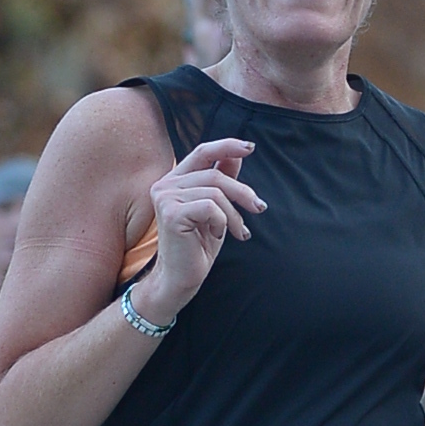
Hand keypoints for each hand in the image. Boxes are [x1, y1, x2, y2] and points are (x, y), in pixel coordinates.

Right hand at [138, 137, 264, 321]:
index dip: (227, 146)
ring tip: (238, 232)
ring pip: (216, 191)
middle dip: (243, 193)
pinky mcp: (170, 213)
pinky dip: (222, 222)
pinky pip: (210, 207)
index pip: (202, 152)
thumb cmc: (198, 245)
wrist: (181, 279)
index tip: (250, 148)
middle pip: (215, 175)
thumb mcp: (217, 209)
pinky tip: (217, 235)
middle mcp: (165, 185)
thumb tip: (237, 155)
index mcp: (174, 180)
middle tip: (259, 209)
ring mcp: (165, 197)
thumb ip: (222, 180)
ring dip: (234, 214)